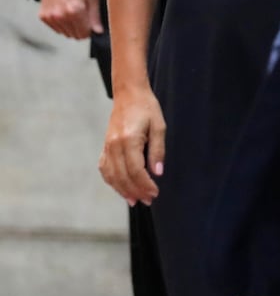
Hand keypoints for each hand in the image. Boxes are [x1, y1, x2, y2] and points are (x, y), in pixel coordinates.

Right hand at [39, 0, 102, 38]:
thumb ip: (95, 15)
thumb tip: (97, 31)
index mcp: (74, 9)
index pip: (84, 33)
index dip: (89, 29)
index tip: (90, 23)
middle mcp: (61, 15)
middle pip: (74, 34)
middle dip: (80, 28)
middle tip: (82, 15)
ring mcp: (51, 16)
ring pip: (65, 33)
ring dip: (70, 26)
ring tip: (72, 11)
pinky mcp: (44, 16)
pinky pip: (56, 28)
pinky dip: (61, 23)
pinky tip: (64, 12)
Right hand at [98, 86, 165, 206]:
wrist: (129, 94)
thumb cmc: (147, 108)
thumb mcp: (159, 126)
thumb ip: (158, 150)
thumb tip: (158, 173)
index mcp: (129, 139)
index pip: (136, 170)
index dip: (145, 185)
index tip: (155, 193)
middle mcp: (114, 145)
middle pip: (123, 176)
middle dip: (136, 191)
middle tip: (148, 200)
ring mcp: (107, 146)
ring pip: (112, 175)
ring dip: (122, 190)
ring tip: (134, 200)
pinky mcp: (105, 146)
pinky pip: (105, 168)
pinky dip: (112, 181)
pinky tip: (120, 187)